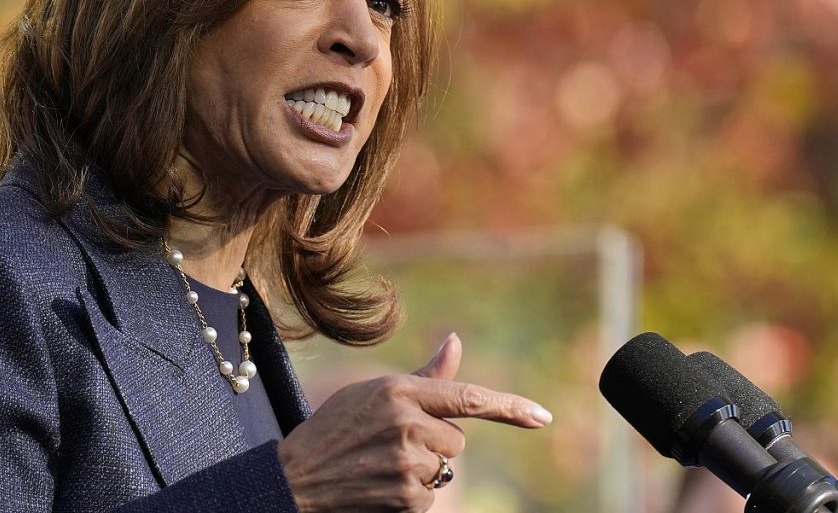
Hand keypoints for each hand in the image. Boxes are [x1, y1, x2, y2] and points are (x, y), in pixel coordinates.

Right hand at [277, 333, 552, 511]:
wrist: (295, 476)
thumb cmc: (336, 427)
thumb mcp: (375, 392)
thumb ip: (425, 376)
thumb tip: (456, 340)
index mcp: (400, 390)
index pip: (469, 397)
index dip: (510, 407)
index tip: (541, 417)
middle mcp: (407, 423)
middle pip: (456, 439)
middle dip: (432, 443)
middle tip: (389, 443)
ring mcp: (407, 462)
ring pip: (444, 468)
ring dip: (421, 469)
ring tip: (379, 463)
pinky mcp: (407, 497)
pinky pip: (430, 495)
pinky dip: (411, 494)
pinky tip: (379, 484)